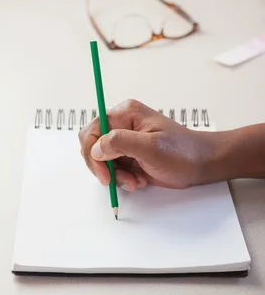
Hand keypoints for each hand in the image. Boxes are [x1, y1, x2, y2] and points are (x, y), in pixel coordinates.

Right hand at [79, 100, 216, 191]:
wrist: (201, 165)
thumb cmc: (183, 152)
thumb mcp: (151, 147)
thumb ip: (120, 143)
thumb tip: (96, 148)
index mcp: (125, 113)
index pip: (92, 131)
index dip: (93, 154)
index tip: (104, 174)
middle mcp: (121, 124)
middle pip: (93, 147)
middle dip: (105, 168)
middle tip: (121, 180)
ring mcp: (125, 141)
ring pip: (103, 162)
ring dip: (116, 176)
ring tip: (136, 181)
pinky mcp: (129, 155)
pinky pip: (114, 169)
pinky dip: (123, 179)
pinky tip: (139, 180)